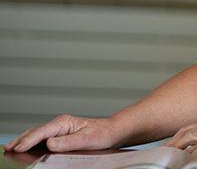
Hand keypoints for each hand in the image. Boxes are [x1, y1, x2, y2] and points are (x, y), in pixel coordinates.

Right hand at [4, 115, 119, 152]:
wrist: (111, 132)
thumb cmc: (101, 134)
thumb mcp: (85, 139)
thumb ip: (67, 142)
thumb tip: (49, 143)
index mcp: (64, 123)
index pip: (42, 132)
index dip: (28, 141)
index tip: (18, 149)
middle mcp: (61, 123)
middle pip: (36, 131)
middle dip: (21, 140)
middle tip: (8, 148)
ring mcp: (60, 128)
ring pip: (38, 133)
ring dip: (24, 140)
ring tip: (12, 147)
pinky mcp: (61, 133)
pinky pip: (42, 136)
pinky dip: (32, 140)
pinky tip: (27, 146)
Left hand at [164, 117, 196, 156]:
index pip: (186, 131)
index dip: (174, 141)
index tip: (166, 150)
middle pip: (182, 132)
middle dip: (169, 143)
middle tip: (158, 155)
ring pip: (185, 136)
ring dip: (173, 146)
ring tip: (162, 158)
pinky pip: (195, 144)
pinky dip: (185, 151)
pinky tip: (178, 159)